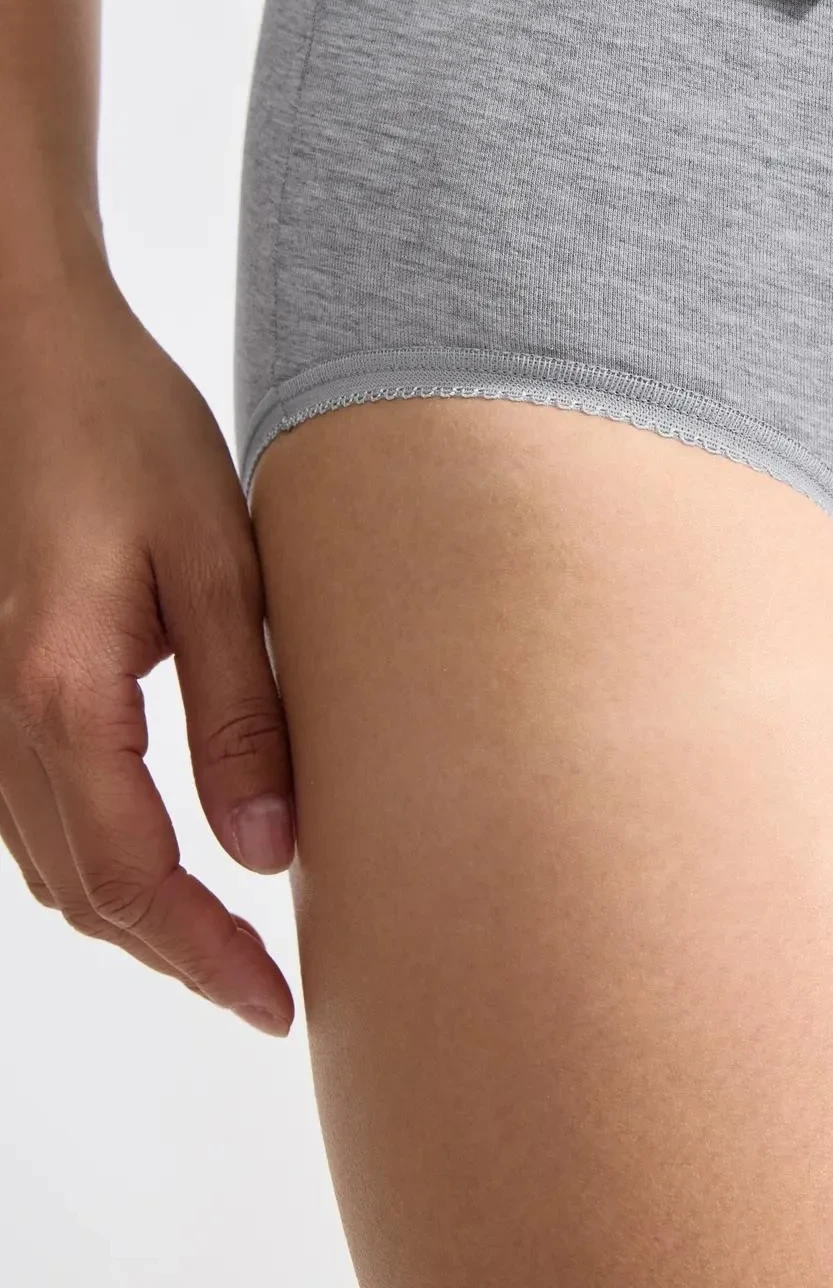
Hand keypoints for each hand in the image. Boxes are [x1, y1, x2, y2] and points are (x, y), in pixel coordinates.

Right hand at [0, 256, 295, 1035]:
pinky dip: (96, 861)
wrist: (33, 356)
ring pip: (50, 864)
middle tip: (265, 993)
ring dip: (134, 917)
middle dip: (175, 955)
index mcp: (60, 696)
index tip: (275, 1002)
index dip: (205, 956)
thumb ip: (240, 712)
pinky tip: (159, 857)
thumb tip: (267, 852)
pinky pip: (32, 813)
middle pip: (82, 893)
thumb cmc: (129, 436)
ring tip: (226, 943)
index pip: (133, 878)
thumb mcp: (217, 566)